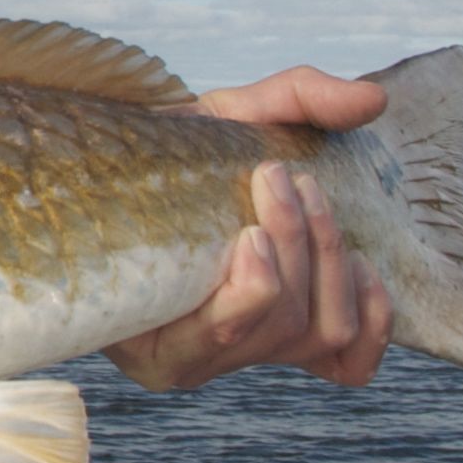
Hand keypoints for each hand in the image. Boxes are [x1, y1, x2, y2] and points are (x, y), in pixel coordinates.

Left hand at [104, 67, 396, 393]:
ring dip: (291, 249)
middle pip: (320, 328)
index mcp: (277, 313)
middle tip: (285, 179)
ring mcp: (200, 357)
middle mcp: (242, 345)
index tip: (362, 253)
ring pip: (282, 329)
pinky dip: (255, 295)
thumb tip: (374, 101)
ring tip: (266, 187)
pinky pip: (226, 344)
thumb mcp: (245, 114)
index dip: (374, 314)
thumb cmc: (172, 149)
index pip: (351, 362)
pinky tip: (251, 246)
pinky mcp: (155, 354)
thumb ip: (308, 100)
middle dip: (319, 244)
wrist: (89, 163)